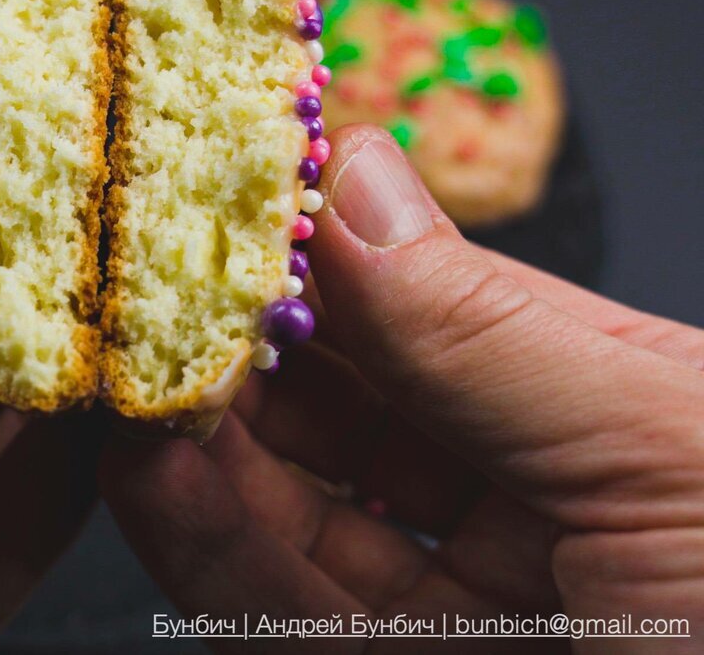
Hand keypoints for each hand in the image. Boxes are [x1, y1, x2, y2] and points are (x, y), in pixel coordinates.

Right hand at [102, 124, 703, 651]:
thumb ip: (486, 325)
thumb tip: (354, 178)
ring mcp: (453, 603)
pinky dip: (203, 537)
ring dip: (200, 440)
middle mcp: (523, 501)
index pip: (434, 305)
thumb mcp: (667, 454)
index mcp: (605, 409)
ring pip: (291, 503)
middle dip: (244, 345)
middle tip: (154, 293)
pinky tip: (151, 471)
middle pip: (345, 402)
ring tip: (132, 380)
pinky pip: (274, 604)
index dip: (330, 251)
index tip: (230, 199)